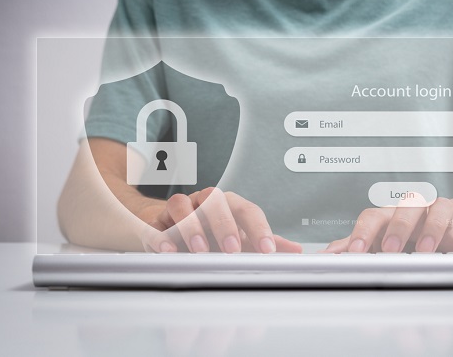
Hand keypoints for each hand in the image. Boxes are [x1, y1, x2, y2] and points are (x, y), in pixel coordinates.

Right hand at [142, 187, 302, 253]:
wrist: (177, 229)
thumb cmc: (214, 234)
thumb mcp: (242, 239)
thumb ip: (266, 243)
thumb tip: (296, 250)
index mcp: (229, 204)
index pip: (247, 210)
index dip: (259, 228)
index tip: (267, 250)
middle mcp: (204, 201)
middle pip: (215, 201)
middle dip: (224, 225)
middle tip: (232, 249)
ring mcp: (180, 209)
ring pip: (182, 204)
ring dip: (191, 227)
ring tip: (200, 250)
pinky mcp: (156, 221)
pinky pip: (156, 222)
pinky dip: (161, 235)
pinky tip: (169, 250)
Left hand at [321, 198, 452, 253]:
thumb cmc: (418, 229)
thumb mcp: (387, 235)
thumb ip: (359, 244)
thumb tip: (325, 257)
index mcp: (393, 214)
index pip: (374, 216)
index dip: (363, 232)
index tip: (355, 251)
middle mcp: (418, 210)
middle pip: (405, 209)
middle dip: (396, 229)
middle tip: (390, 249)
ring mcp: (445, 215)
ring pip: (439, 211)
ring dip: (432, 230)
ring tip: (427, 250)